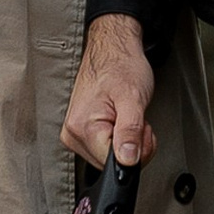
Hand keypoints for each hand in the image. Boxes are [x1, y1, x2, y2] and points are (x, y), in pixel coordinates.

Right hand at [63, 13, 155, 167]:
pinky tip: (120, 120)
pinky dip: (119, 138)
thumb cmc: (121, 65)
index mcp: (82, 127)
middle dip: (132, 146)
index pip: (112, 164)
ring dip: (127, 142)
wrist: (113, 49)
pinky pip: (105, 148)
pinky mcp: (82, 132)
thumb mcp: (133, 98)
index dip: (135, 151)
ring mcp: (76, 134)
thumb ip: (130, 131)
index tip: (140, 129)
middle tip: (135, 119)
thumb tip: (127, 160)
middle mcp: (73, 134)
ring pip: (109, 158)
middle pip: (110, 164)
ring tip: (127, 116)